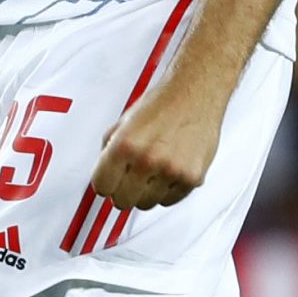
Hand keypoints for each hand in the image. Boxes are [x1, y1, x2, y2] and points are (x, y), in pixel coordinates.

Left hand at [91, 78, 226, 214]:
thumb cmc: (163, 103)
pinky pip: (170, 201)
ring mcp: (170, 171)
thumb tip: (103, 175)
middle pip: (122, 202)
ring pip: (146, 204)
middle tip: (130, 180)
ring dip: (146, 192)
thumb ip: (110, 150)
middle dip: (123, 192)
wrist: (196, 91)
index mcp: (125, 145)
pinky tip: (169, 171)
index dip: (105, 184)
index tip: (110, 182)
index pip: (102, 187)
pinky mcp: (191, 178)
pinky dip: (167, 191)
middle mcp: (147, 159)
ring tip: (153, 171)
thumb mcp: (124, 122)